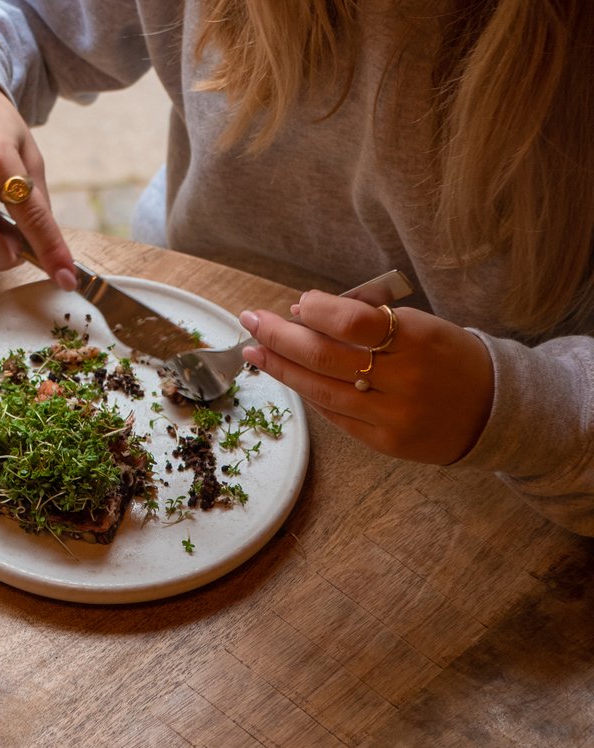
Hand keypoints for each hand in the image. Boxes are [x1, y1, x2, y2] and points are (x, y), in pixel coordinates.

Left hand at [238, 291, 494, 465]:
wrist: (495, 411)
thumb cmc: (448, 357)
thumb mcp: (420, 324)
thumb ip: (366, 319)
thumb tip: (302, 313)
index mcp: (418, 340)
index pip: (354, 322)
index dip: (318, 311)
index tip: (297, 303)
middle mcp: (405, 380)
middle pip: (326, 358)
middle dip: (280, 337)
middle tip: (251, 319)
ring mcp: (394, 417)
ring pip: (321, 390)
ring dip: (280, 368)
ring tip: (253, 350)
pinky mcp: (385, 443)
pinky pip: (334, 415)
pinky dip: (308, 393)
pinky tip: (288, 376)